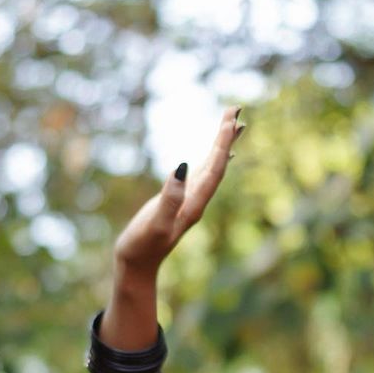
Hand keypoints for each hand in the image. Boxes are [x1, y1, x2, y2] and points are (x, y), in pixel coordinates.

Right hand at [112, 105, 243, 279]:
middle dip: (226, 136)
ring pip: (211, 166)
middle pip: (217, 163)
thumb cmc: (143, 246)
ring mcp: (189, 199)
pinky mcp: (180, 200)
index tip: (231, 119)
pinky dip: (211, 159)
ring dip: (221, 144)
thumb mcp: (156, 223)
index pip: (214, 168)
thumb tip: (182, 166)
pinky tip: (217, 154)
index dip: (223, 143)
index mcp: (194, 203)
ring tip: (232, 122)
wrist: (137, 264)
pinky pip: (201, 174)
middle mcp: (197, 200)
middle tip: (236, 109)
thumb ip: (170, 198)